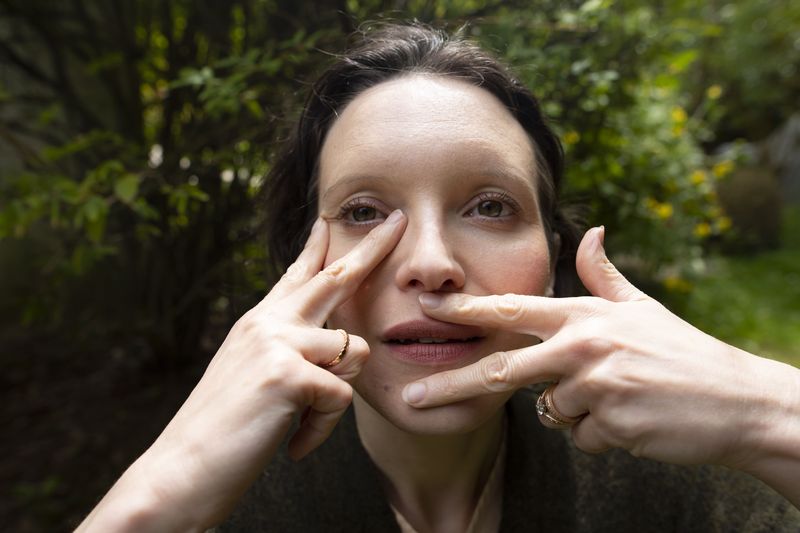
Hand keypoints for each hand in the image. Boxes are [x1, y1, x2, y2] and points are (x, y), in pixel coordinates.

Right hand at [79, 210, 406, 531]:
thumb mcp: (255, 379)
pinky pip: (341, 396)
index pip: (296, 275)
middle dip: (373, 248)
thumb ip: (291, 353)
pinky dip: (323, 429)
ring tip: (298, 422)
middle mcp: (267, 323)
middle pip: (334, 277)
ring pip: (354, 351)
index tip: (330, 220)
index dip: (317, 247)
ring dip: (336, 396)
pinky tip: (293, 442)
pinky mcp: (286, 373)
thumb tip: (341, 348)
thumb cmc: (224, 433)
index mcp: (259, 324)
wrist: (180, 471)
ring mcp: (275, 342)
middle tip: (399, 220)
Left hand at [402, 227, 795, 470]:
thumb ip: (602, 275)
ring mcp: (597, 384)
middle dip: (452, 385)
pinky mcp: (611, 421)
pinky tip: (633, 420)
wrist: (735, 399)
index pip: (512, 310)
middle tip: (412, 398)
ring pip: (551, 411)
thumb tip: (589, 231)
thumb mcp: (640, 307)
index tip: (428, 310)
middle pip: (501, 371)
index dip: (466, 310)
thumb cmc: (680, 351)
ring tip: (620, 396)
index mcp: (583, 314)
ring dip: (576, 412)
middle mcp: (583, 344)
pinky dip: (599, 435)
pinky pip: (580, 437)